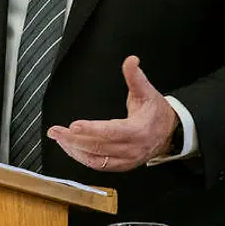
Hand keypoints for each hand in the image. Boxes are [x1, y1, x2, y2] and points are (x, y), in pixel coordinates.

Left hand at [47, 56, 176, 171]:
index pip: (111, 132)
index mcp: (138, 130)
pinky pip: (98, 165)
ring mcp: (127, 160)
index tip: (73, 125)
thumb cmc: (155, 111)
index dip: (92, 129)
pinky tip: (70, 147)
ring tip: (57, 138)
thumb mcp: (147, 91)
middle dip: (73, 140)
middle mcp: (132, 149)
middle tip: (54, 131)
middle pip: (98, 147)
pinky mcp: (121, 166)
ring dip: (74, 150)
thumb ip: (136, 77)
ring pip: (96, 159)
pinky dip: (82, 158)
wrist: (170, 132)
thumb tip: (131, 60)